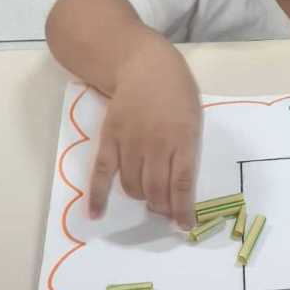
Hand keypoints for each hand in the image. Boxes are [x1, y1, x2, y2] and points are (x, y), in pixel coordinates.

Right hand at [87, 36, 200, 228]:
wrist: (144, 64)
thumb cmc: (176, 91)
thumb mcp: (194, 117)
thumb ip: (188, 149)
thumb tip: (180, 185)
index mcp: (182, 138)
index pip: (182, 184)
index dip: (183, 209)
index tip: (184, 225)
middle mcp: (156, 144)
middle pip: (156, 190)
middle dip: (162, 207)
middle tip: (165, 211)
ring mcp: (130, 142)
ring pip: (132, 186)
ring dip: (141, 199)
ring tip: (148, 200)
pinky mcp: (109, 139)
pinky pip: (102, 173)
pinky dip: (98, 196)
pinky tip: (96, 214)